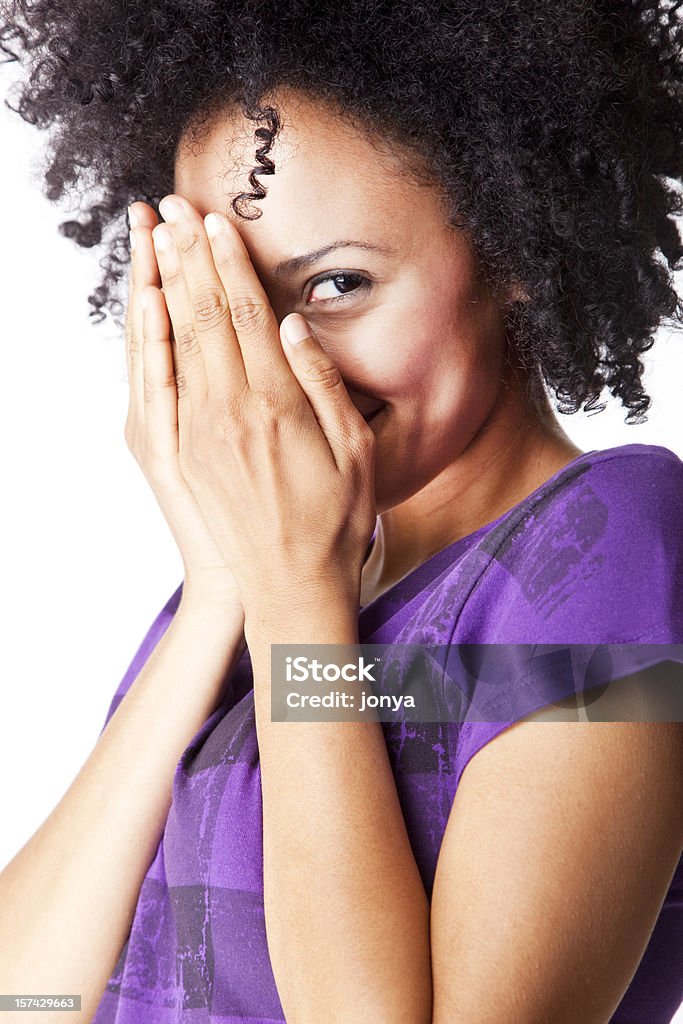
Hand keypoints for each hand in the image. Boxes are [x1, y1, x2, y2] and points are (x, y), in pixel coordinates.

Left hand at [148, 194, 376, 615]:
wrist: (289, 587)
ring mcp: (198, 432)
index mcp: (277, 404)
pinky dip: (153, 337)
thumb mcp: (355, 451)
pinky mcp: (182, 452)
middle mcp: (229, 411)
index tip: (214, 219)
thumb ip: (324, 383)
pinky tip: (148, 307)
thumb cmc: (335, 521)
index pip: (246, 314)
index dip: (228, 262)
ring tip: (152, 238)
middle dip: (186, 255)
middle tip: (170, 207)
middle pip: (202, 315)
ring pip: (176, 341)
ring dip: (164, 283)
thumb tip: (295, 325)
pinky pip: (163, 381)